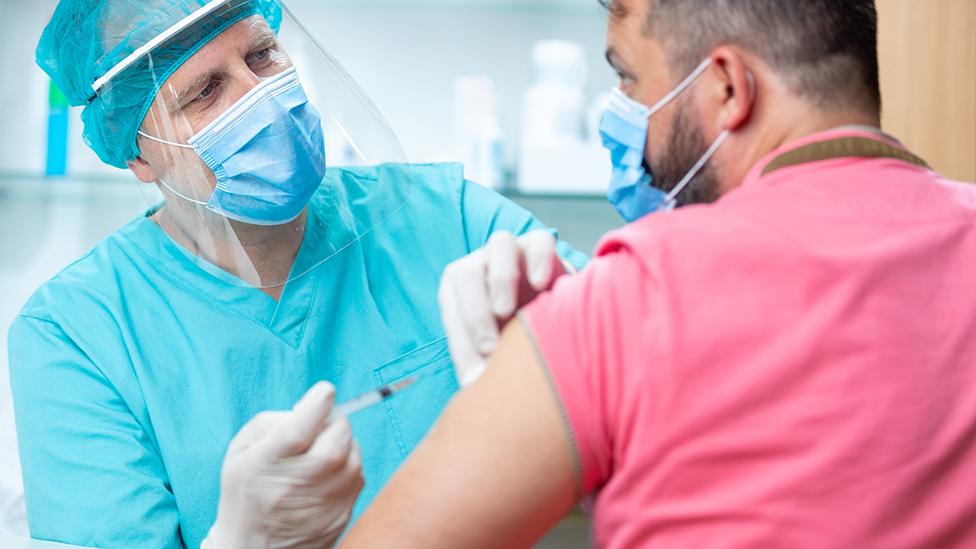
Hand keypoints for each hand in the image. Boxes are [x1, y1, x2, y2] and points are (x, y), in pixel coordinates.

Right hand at [202, 383, 363, 548]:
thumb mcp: (241, 452)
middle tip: (322, 425)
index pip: (297, 431)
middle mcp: (295, 487)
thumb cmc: (246, 492)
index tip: (325, 391)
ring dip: (344, 443)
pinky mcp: (341, 515)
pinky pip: (358, 475)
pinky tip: (328, 472)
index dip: (316, 405)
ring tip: (322, 449)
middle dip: (335, 422)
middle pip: (336, 441)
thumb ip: (273, 421)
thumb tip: (314, 406)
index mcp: (264, 466)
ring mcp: (322, 504)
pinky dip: (348, 465)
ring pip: (353, 456)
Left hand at [439, 230, 568, 386]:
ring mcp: (511, 251)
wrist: (557, 321)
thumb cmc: (516, 341)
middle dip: (474, 312)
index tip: (479, 368)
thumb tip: (475, 386)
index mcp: (460, 290)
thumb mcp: (496, 354)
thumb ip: (481, 364)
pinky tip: (543, 285)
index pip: (451, 306)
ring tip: (509, 313)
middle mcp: (481, 265)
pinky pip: (539, 241)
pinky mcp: (542, 246)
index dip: (460, 337)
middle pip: (465, 273)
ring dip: (500, 279)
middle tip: (489, 347)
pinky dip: (539, 258)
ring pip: (499, 245)